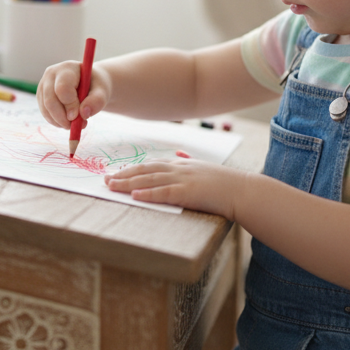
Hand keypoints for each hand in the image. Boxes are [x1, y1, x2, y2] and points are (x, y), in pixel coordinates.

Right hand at [37, 61, 110, 129]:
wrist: (89, 84)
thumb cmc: (96, 86)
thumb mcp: (102, 91)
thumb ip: (97, 101)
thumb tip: (84, 114)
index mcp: (67, 68)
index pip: (63, 88)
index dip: (70, 105)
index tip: (80, 117)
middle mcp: (51, 74)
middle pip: (50, 100)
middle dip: (62, 118)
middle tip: (76, 126)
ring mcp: (43, 85)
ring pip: (46, 109)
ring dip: (60, 122)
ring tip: (76, 124)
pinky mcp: (41, 97)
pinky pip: (45, 113)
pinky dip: (56, 122)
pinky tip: (68, 122)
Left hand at [104, 156, 246, 218]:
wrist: (243, 191)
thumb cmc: (226, 184)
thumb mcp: (205, 168)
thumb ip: (190, 161)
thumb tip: (179, 154)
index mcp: (183, 164)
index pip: (153, 164)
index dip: (134, 168)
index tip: (118, 171)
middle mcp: (180, 168)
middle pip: (146, 170)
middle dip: (124, 174)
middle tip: (106, 178)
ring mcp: (184, 179)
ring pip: (150, 180)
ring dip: (128, 183)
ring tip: (111, 186)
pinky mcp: (189, 193)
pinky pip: (164, 193)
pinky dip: (148, 194)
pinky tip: (134, 196)